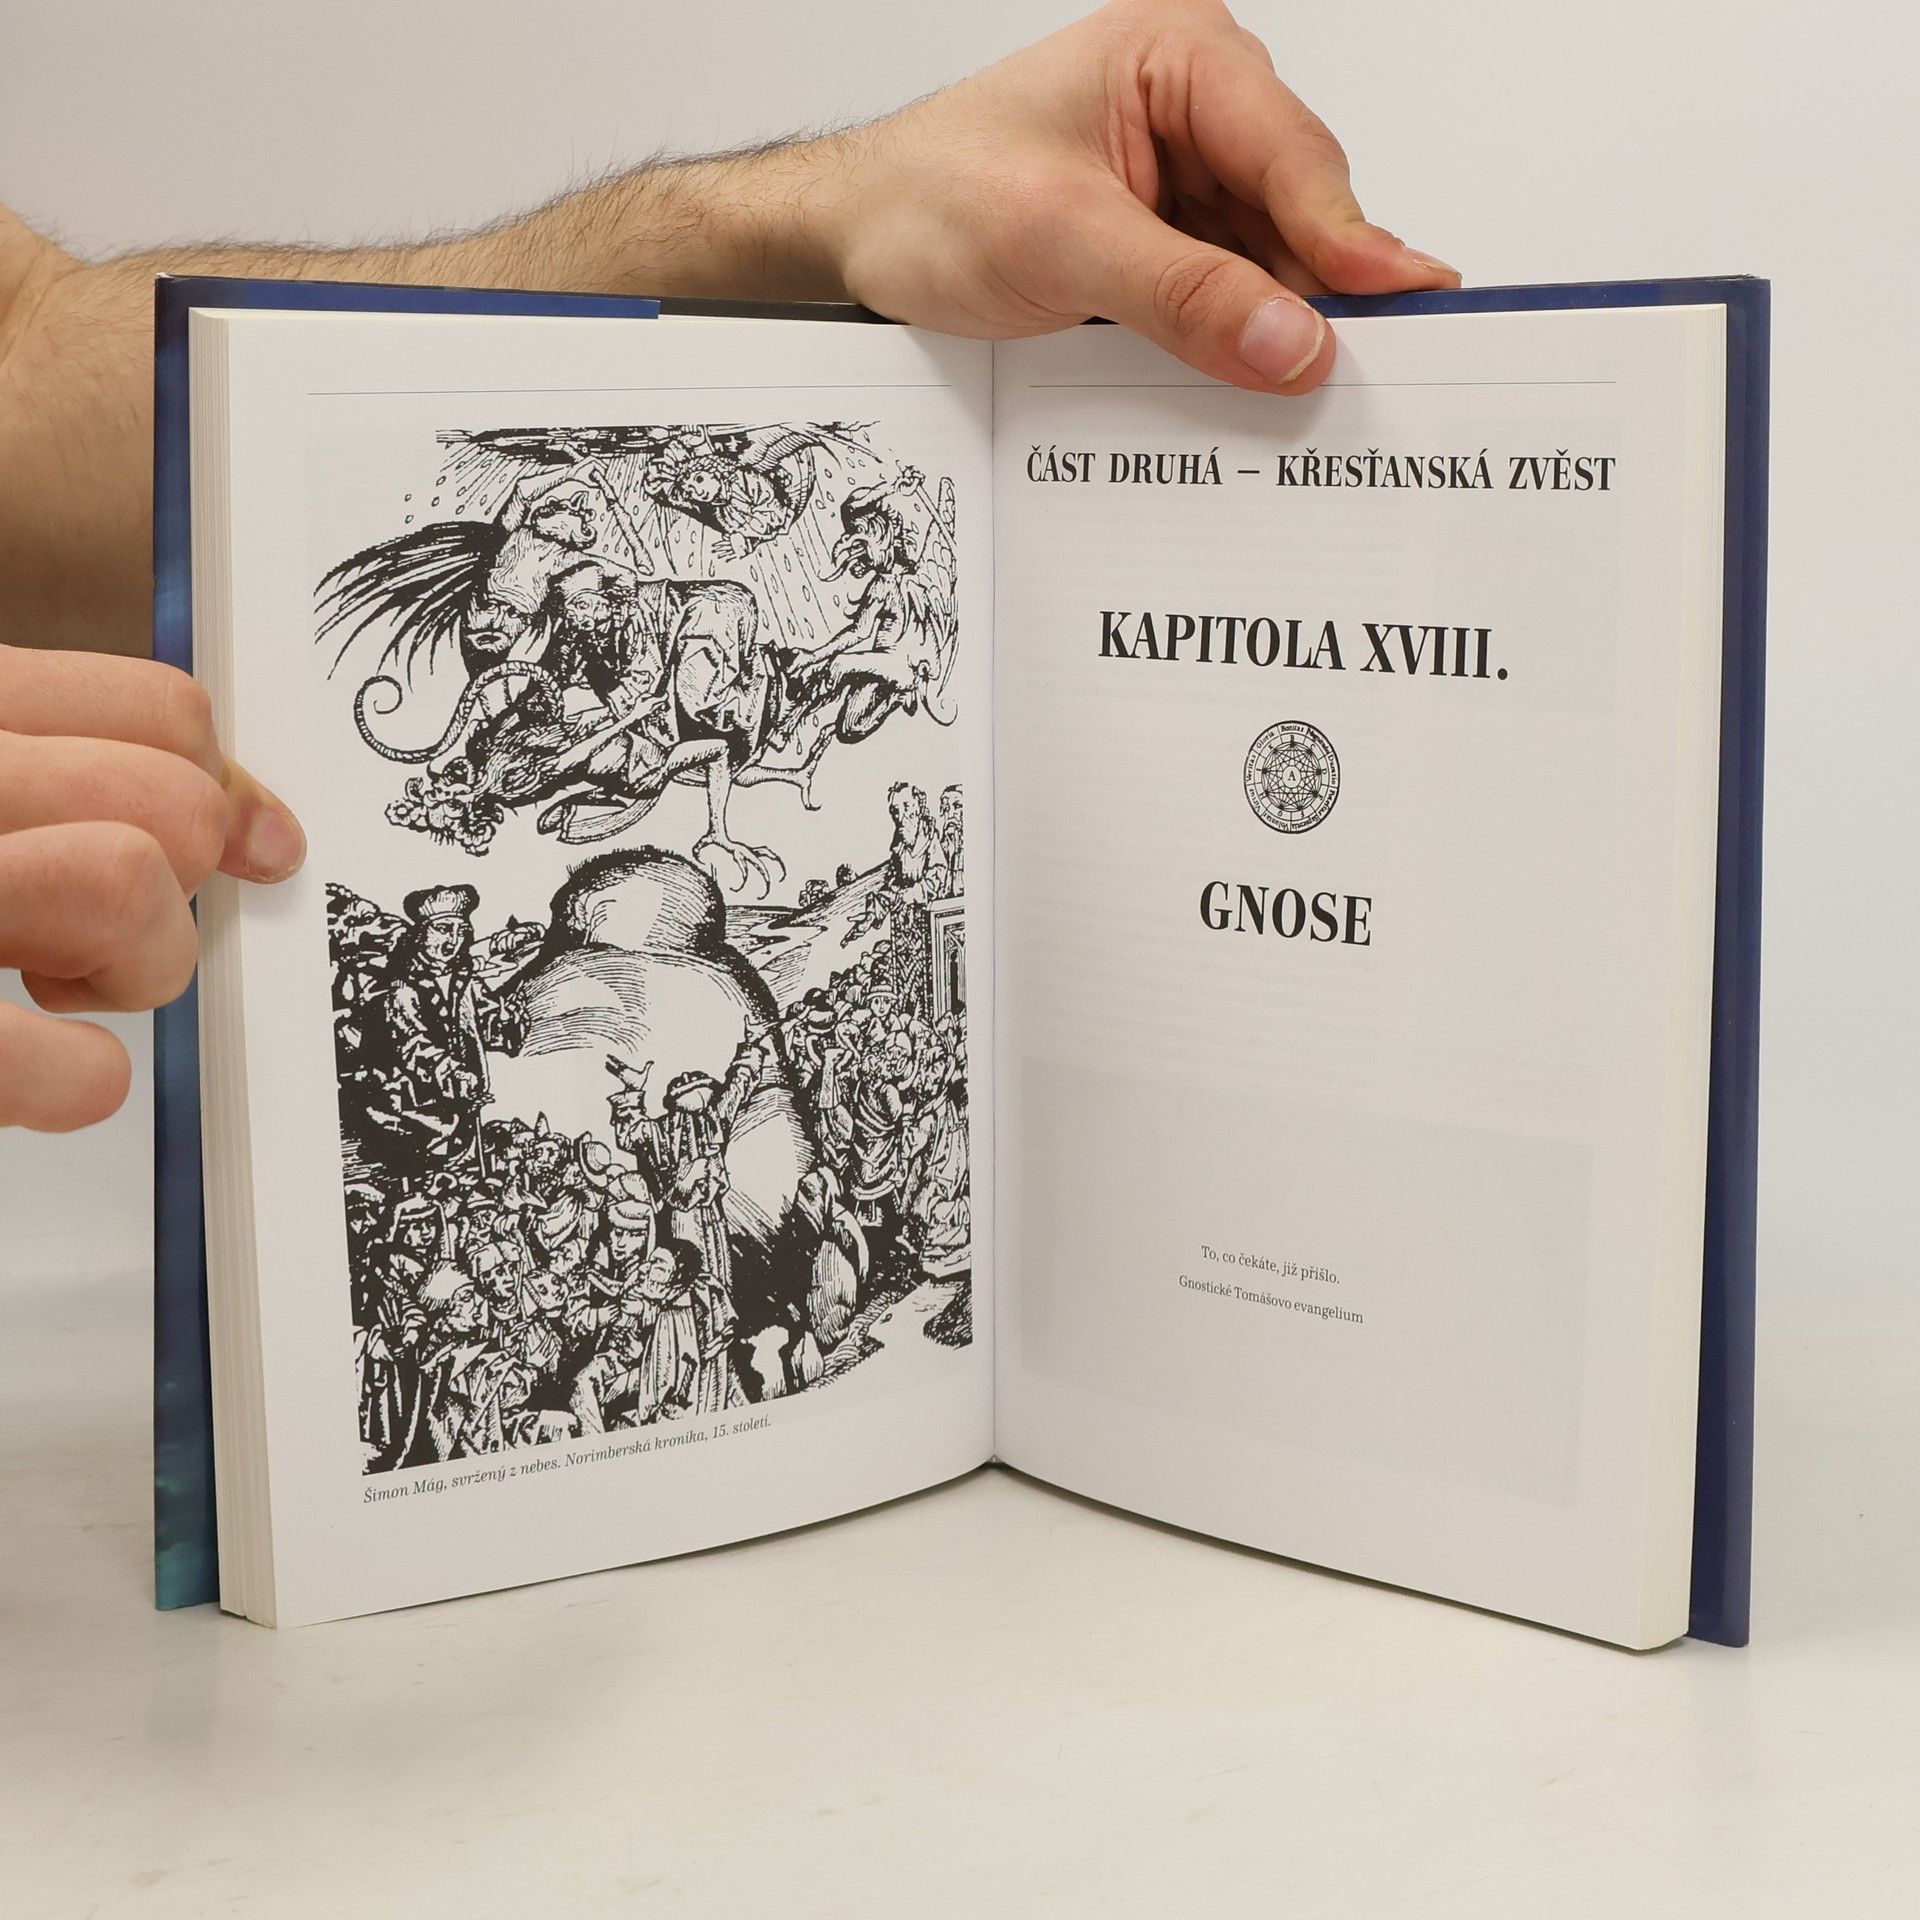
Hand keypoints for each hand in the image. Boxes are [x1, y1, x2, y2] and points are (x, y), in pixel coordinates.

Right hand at [0, 645, 304, 1129]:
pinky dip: (78, 1081)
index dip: (230, 790)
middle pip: (172, 800)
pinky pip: (74, 1067)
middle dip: (177, 885)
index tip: (256, 848)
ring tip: (53, 983)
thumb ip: (63, 771)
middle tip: (101, 932)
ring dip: (132, 966)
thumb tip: (246, 826)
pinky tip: (35, 1071)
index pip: (161, 710)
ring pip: (128, 884)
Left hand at [816, 0, 1457, 392]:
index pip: (1287, 150)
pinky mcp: (1168, 239)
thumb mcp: (1061, 244)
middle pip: (1297, 207)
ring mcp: (1186, 177)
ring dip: (1286, 325)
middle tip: (1381, 365)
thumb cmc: (932, 198)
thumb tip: (1292, 340)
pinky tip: (1265, 381)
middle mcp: (1196, 107)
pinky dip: (1244, 339)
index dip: (1344, 233)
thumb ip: (1183, 294)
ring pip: (1272, 259)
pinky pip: (1230, 293)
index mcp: (1177, 56)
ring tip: (1326, 389)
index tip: (1396, 298)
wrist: (862, 234)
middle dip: (1325, 288)